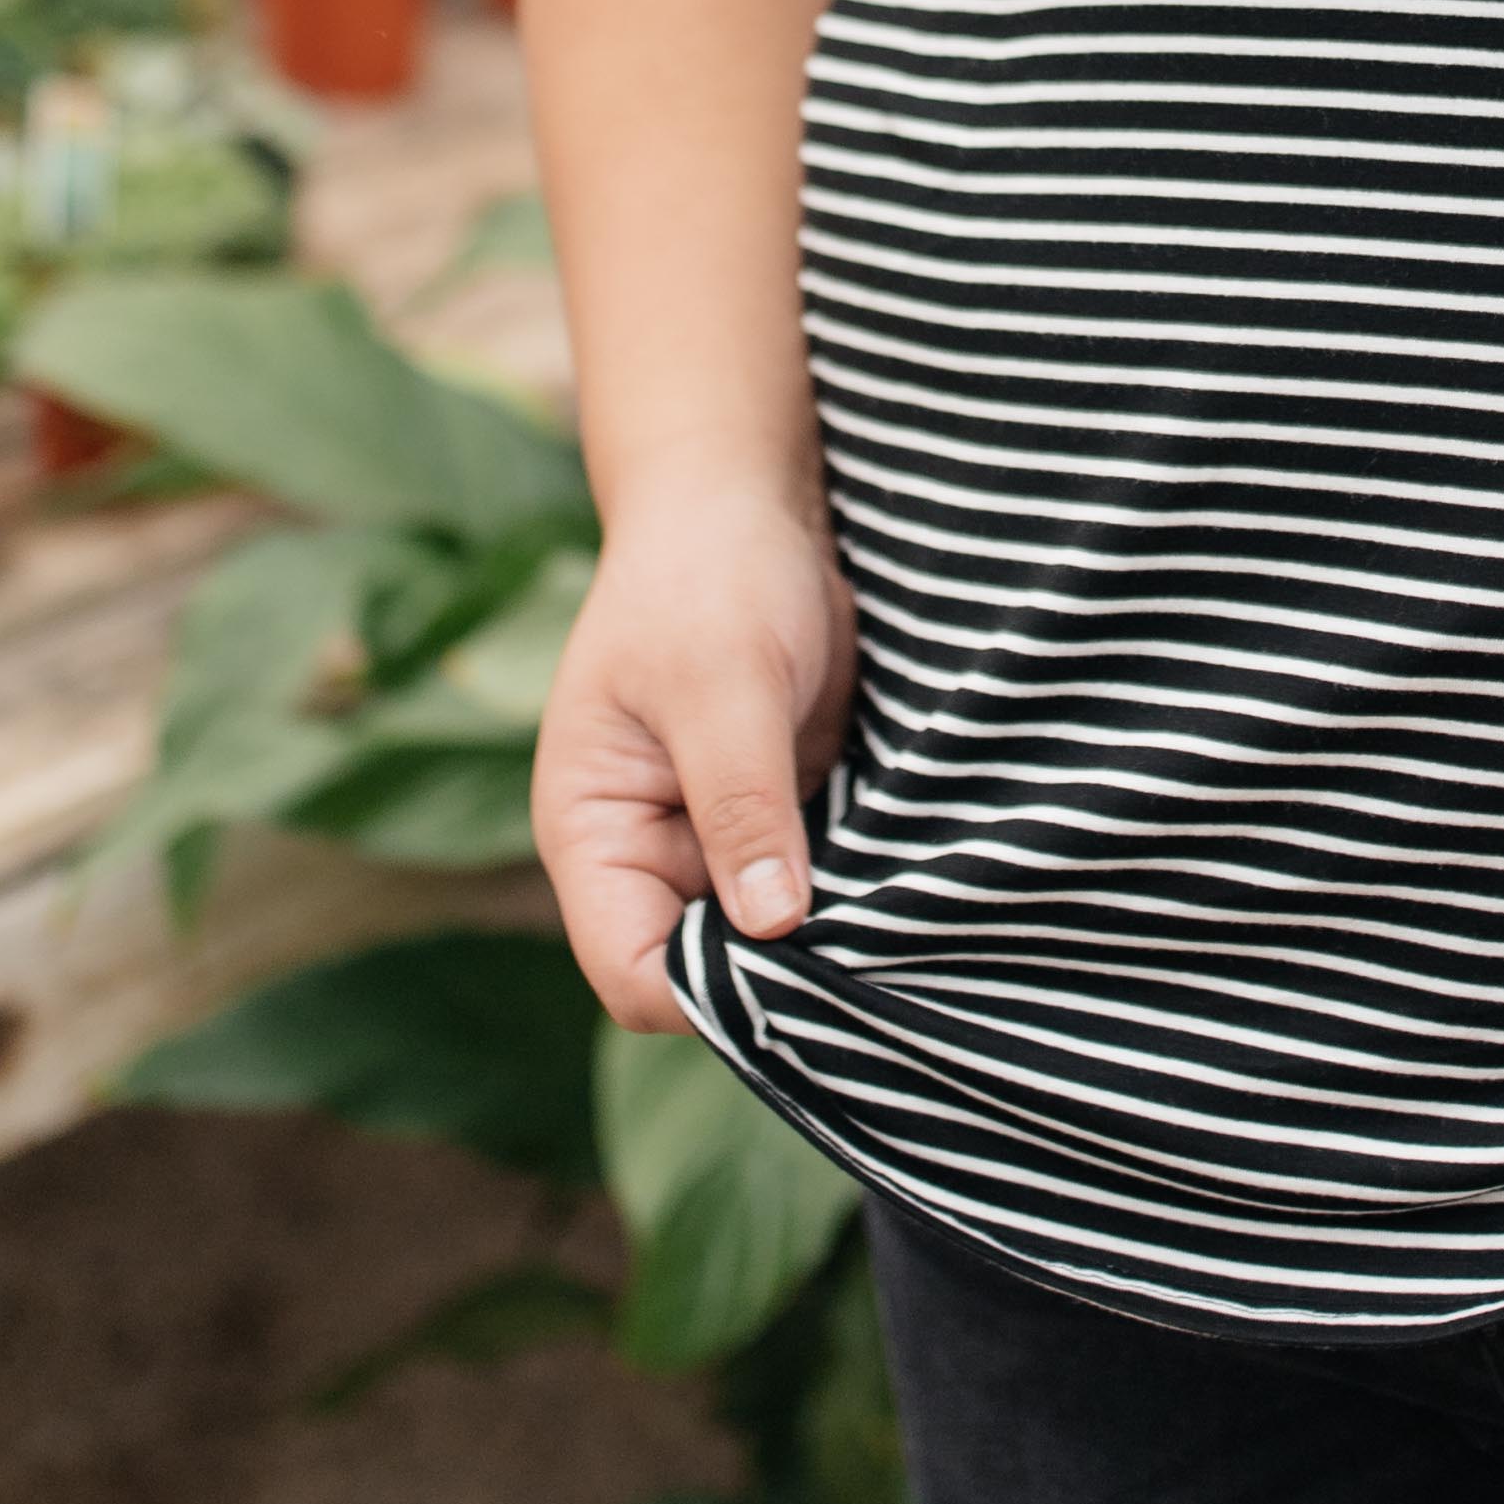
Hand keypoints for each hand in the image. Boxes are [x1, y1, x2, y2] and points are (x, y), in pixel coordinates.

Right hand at [531, 475, 853, 1033]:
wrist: (747, 508)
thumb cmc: (708, 579)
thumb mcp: (724, 686)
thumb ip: (741, 803)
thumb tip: (772, 924)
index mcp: (594, 833)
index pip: (632, 973)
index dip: (710, 995)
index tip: (804, 971)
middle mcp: (646, 854)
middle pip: (705, 974)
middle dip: (781, 972)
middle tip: (875, 949)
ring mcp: (714, 840)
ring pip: (768, 940)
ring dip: (829, 935)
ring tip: (902, 914)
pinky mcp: (778, 818)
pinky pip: (815, 890)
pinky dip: (857, 892)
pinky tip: (910, 879)